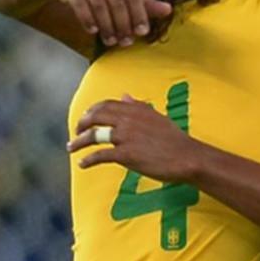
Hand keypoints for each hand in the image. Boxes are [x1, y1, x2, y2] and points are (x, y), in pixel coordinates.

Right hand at [53, 0, 170, 46]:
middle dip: (123, 25)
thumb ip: (144, 2)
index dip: (139, 15)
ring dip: (107, 26)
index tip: (142, 32)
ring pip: (99, 6)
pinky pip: (80, 5)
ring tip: (110, 41)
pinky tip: (93, 31)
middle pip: (117, 3)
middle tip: (126, 42)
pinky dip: (88, 19)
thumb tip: (169, 10)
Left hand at [69, 94, 201, 181]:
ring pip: (93, 135)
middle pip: (95, 117)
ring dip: (79, 142)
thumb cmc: (175, 140)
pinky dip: (88, 160)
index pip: (106, 105)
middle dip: (81, 124)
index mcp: (136, 109)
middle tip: (76, 131)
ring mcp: (126, 137)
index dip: (92, 110)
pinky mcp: (125, 154)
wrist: (188, 158)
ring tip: (72, 147)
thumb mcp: (157, 118)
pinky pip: (100, 155)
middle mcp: (128, 120)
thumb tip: (124, 96)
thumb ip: (138, 106)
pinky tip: (83, 164)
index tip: (86, 117)